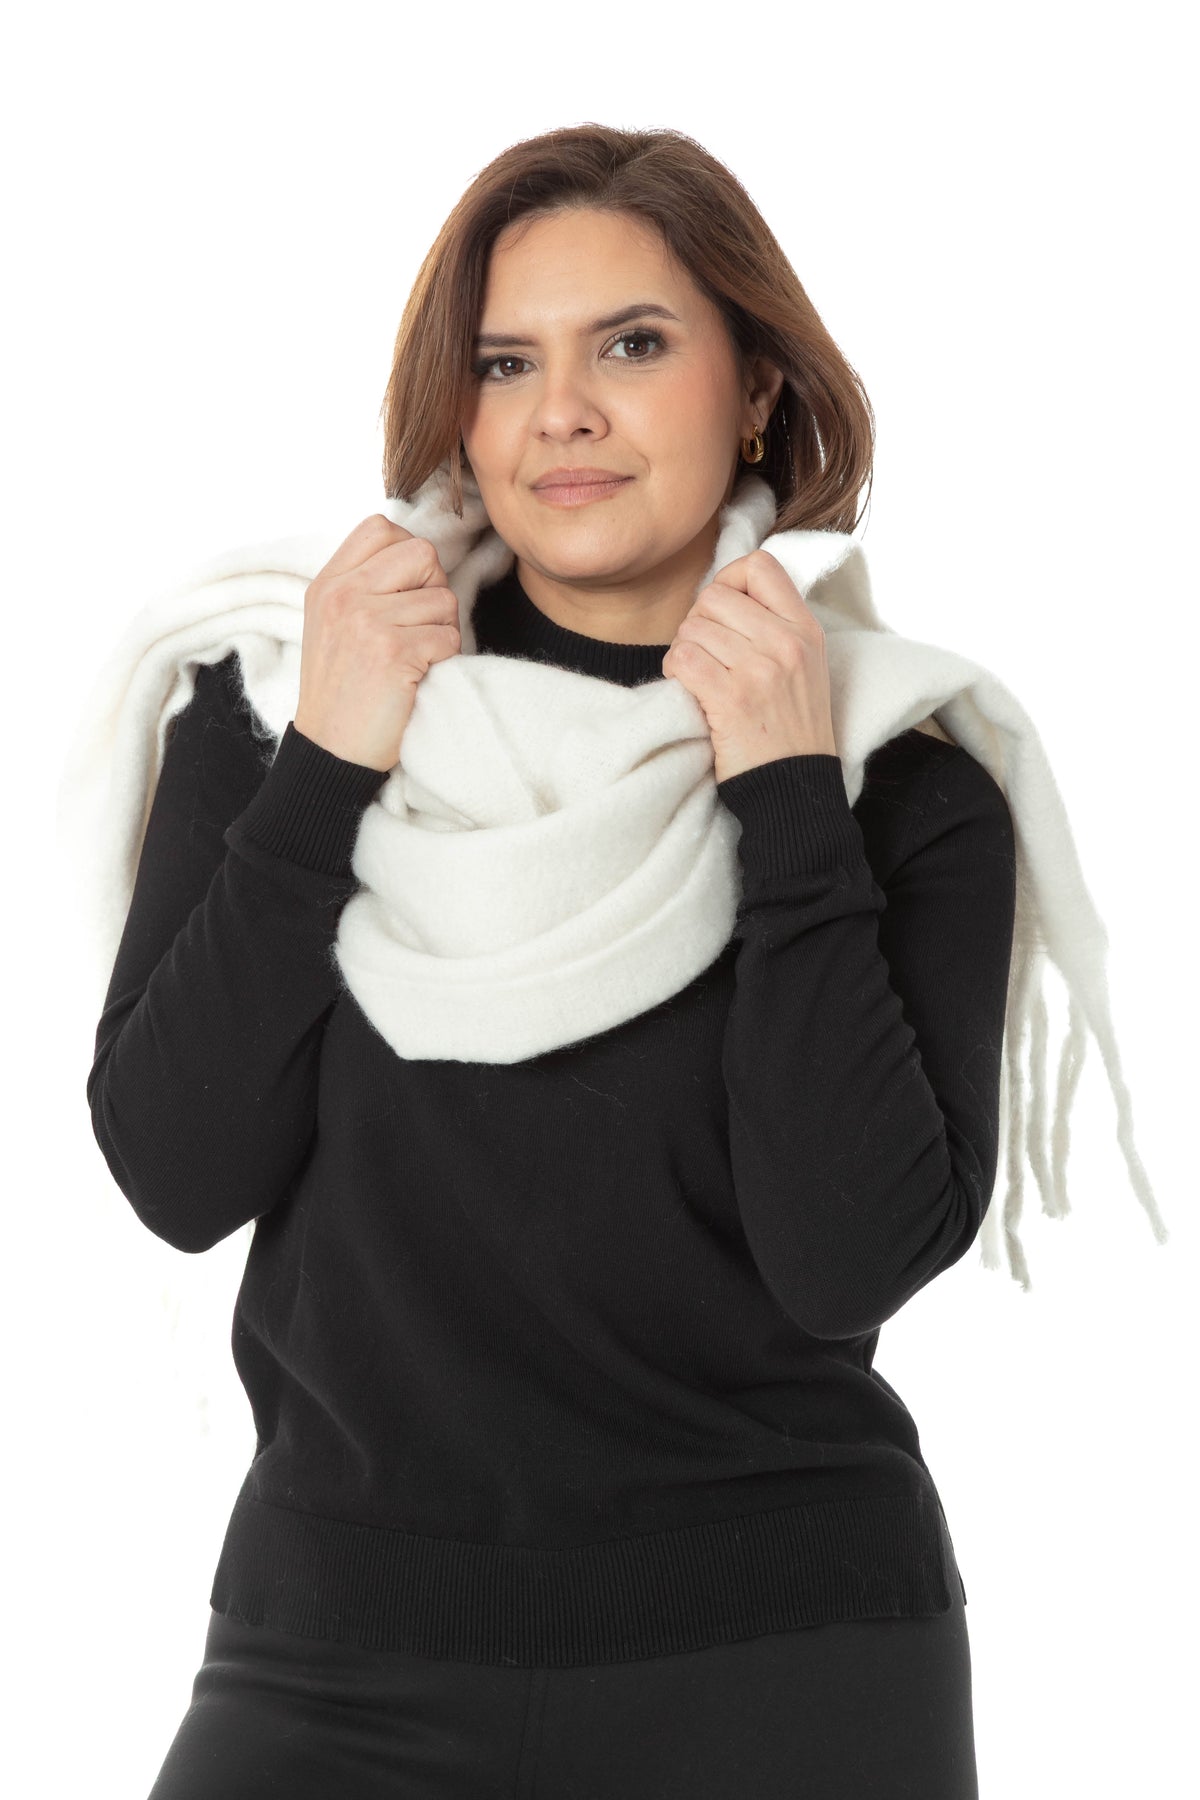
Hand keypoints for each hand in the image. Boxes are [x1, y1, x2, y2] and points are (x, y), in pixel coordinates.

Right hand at [292, 516, 460, 771]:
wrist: (331, 751)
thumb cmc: (344, 691)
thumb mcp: (334, 624)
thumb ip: (366, 583)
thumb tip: (421, 558)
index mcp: (328, 583)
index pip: (382, 527)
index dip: (409, 557)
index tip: (404, 594)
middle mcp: (344, 595)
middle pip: (422, 554)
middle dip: (433, 590)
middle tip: (416, 629)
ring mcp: (367, 621)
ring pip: (443, 599)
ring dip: (441, 632)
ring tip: (413, 660)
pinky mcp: (394, 652)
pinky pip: (449, 636)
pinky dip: (444, 660)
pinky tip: (417, 678)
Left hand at [661, 549, 837, 783]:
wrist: (795, 787)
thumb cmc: (791, 729)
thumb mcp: (804, 666)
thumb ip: (773, 625)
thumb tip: (721, 594)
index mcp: (805, 629)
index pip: (759, 566)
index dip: (728, 580)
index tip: (723, 611)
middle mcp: (785, 643)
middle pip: (713, 596)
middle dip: (698, 623)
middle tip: (706, 654)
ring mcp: (759, 670)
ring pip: (692, 628)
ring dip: (684, 652)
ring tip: (700, 678)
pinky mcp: (731, 698)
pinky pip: (682, 659)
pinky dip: (675, 673)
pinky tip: (689, 690)